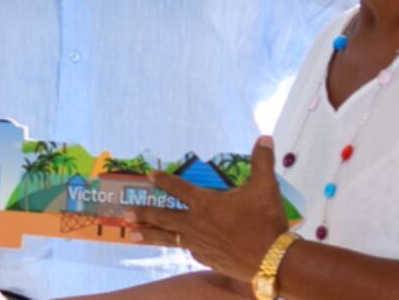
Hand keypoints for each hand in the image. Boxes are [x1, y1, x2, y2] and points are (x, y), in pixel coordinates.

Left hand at [125, 136, 287, 282]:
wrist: (272, 260)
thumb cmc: (265, 222)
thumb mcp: (265, 187)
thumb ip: (262, 161)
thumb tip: (265, 137)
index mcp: (205, 203)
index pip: (179, 188)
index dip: (163, 180)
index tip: (149, 175)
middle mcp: (196, 224)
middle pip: (164, 216)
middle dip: (144, 213)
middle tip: (125, 212)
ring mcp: (199, 244)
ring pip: (169, 238)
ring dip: (150, 235)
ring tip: (131, 235)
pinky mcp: (208, 259)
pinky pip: (190, 252)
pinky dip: (184, 248)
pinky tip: (182, 248)